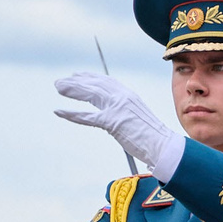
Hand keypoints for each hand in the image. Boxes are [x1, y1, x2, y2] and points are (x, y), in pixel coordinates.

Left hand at [54, 72, 184, 175]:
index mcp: (130, 96)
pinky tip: (59, 111)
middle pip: (95, 85)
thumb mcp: (139, 118)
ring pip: (90, 94)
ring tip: (58, 88)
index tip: (77, 75)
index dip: (90, 77)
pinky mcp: (112, 122)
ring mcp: (118, 108)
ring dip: (72, 90)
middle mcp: (123, 98)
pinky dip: (71, 114)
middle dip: (76, 82)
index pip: (106, 81)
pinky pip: (87, 117)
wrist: (163, 146)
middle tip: (61, 82)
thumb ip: (126, 113)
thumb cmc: (154, 138)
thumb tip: (118, 117)